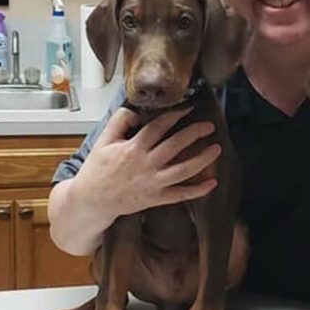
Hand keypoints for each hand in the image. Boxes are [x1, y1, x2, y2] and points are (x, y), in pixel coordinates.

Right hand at [78, 106, 221, 220]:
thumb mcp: (103, 140)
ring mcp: (153, 183)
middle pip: (176, 146)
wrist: (92, 200)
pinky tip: (212, 183)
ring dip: (203, 159)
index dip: (176, 115)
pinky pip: (181, 194)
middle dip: (195, 133)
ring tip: (216, 149)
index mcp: (133, 148)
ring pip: (183, 170)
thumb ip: (119, 121)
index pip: (159, 127)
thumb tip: (137, 112)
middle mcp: (146, 165)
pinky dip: (198, 190)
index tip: (188, 109)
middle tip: (209, 126)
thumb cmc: (98, 170)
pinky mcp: (156, 199)